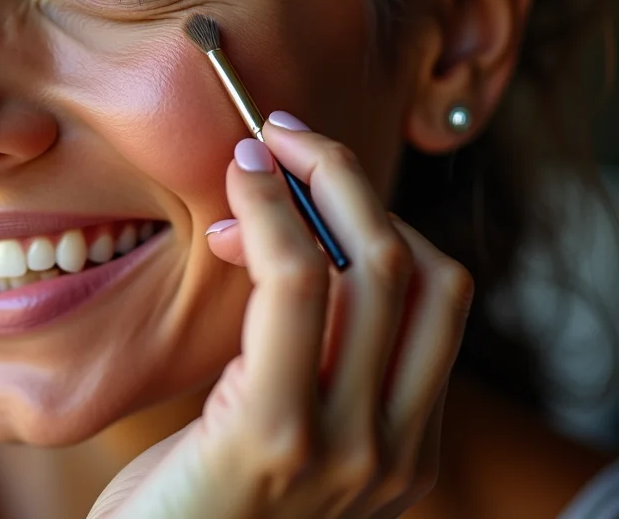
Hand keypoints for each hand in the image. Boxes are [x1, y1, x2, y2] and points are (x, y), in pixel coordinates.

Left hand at [89, 112, 473, 518]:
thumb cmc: (186, 506)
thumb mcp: (264, 432)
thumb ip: (297, 360)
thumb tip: (282, 244)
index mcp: (402, 449)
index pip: (435, 302)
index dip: (374, 219)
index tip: (300, 184)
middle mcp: (395, 454)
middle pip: (418, 272)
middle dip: (353, 183)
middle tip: (283, 139)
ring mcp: (347, 451)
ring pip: (370, 269)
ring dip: (313, 185)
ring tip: (255, 153)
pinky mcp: (275, 435)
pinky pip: (297, 290)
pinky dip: (271, 219)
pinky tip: (235, 193)